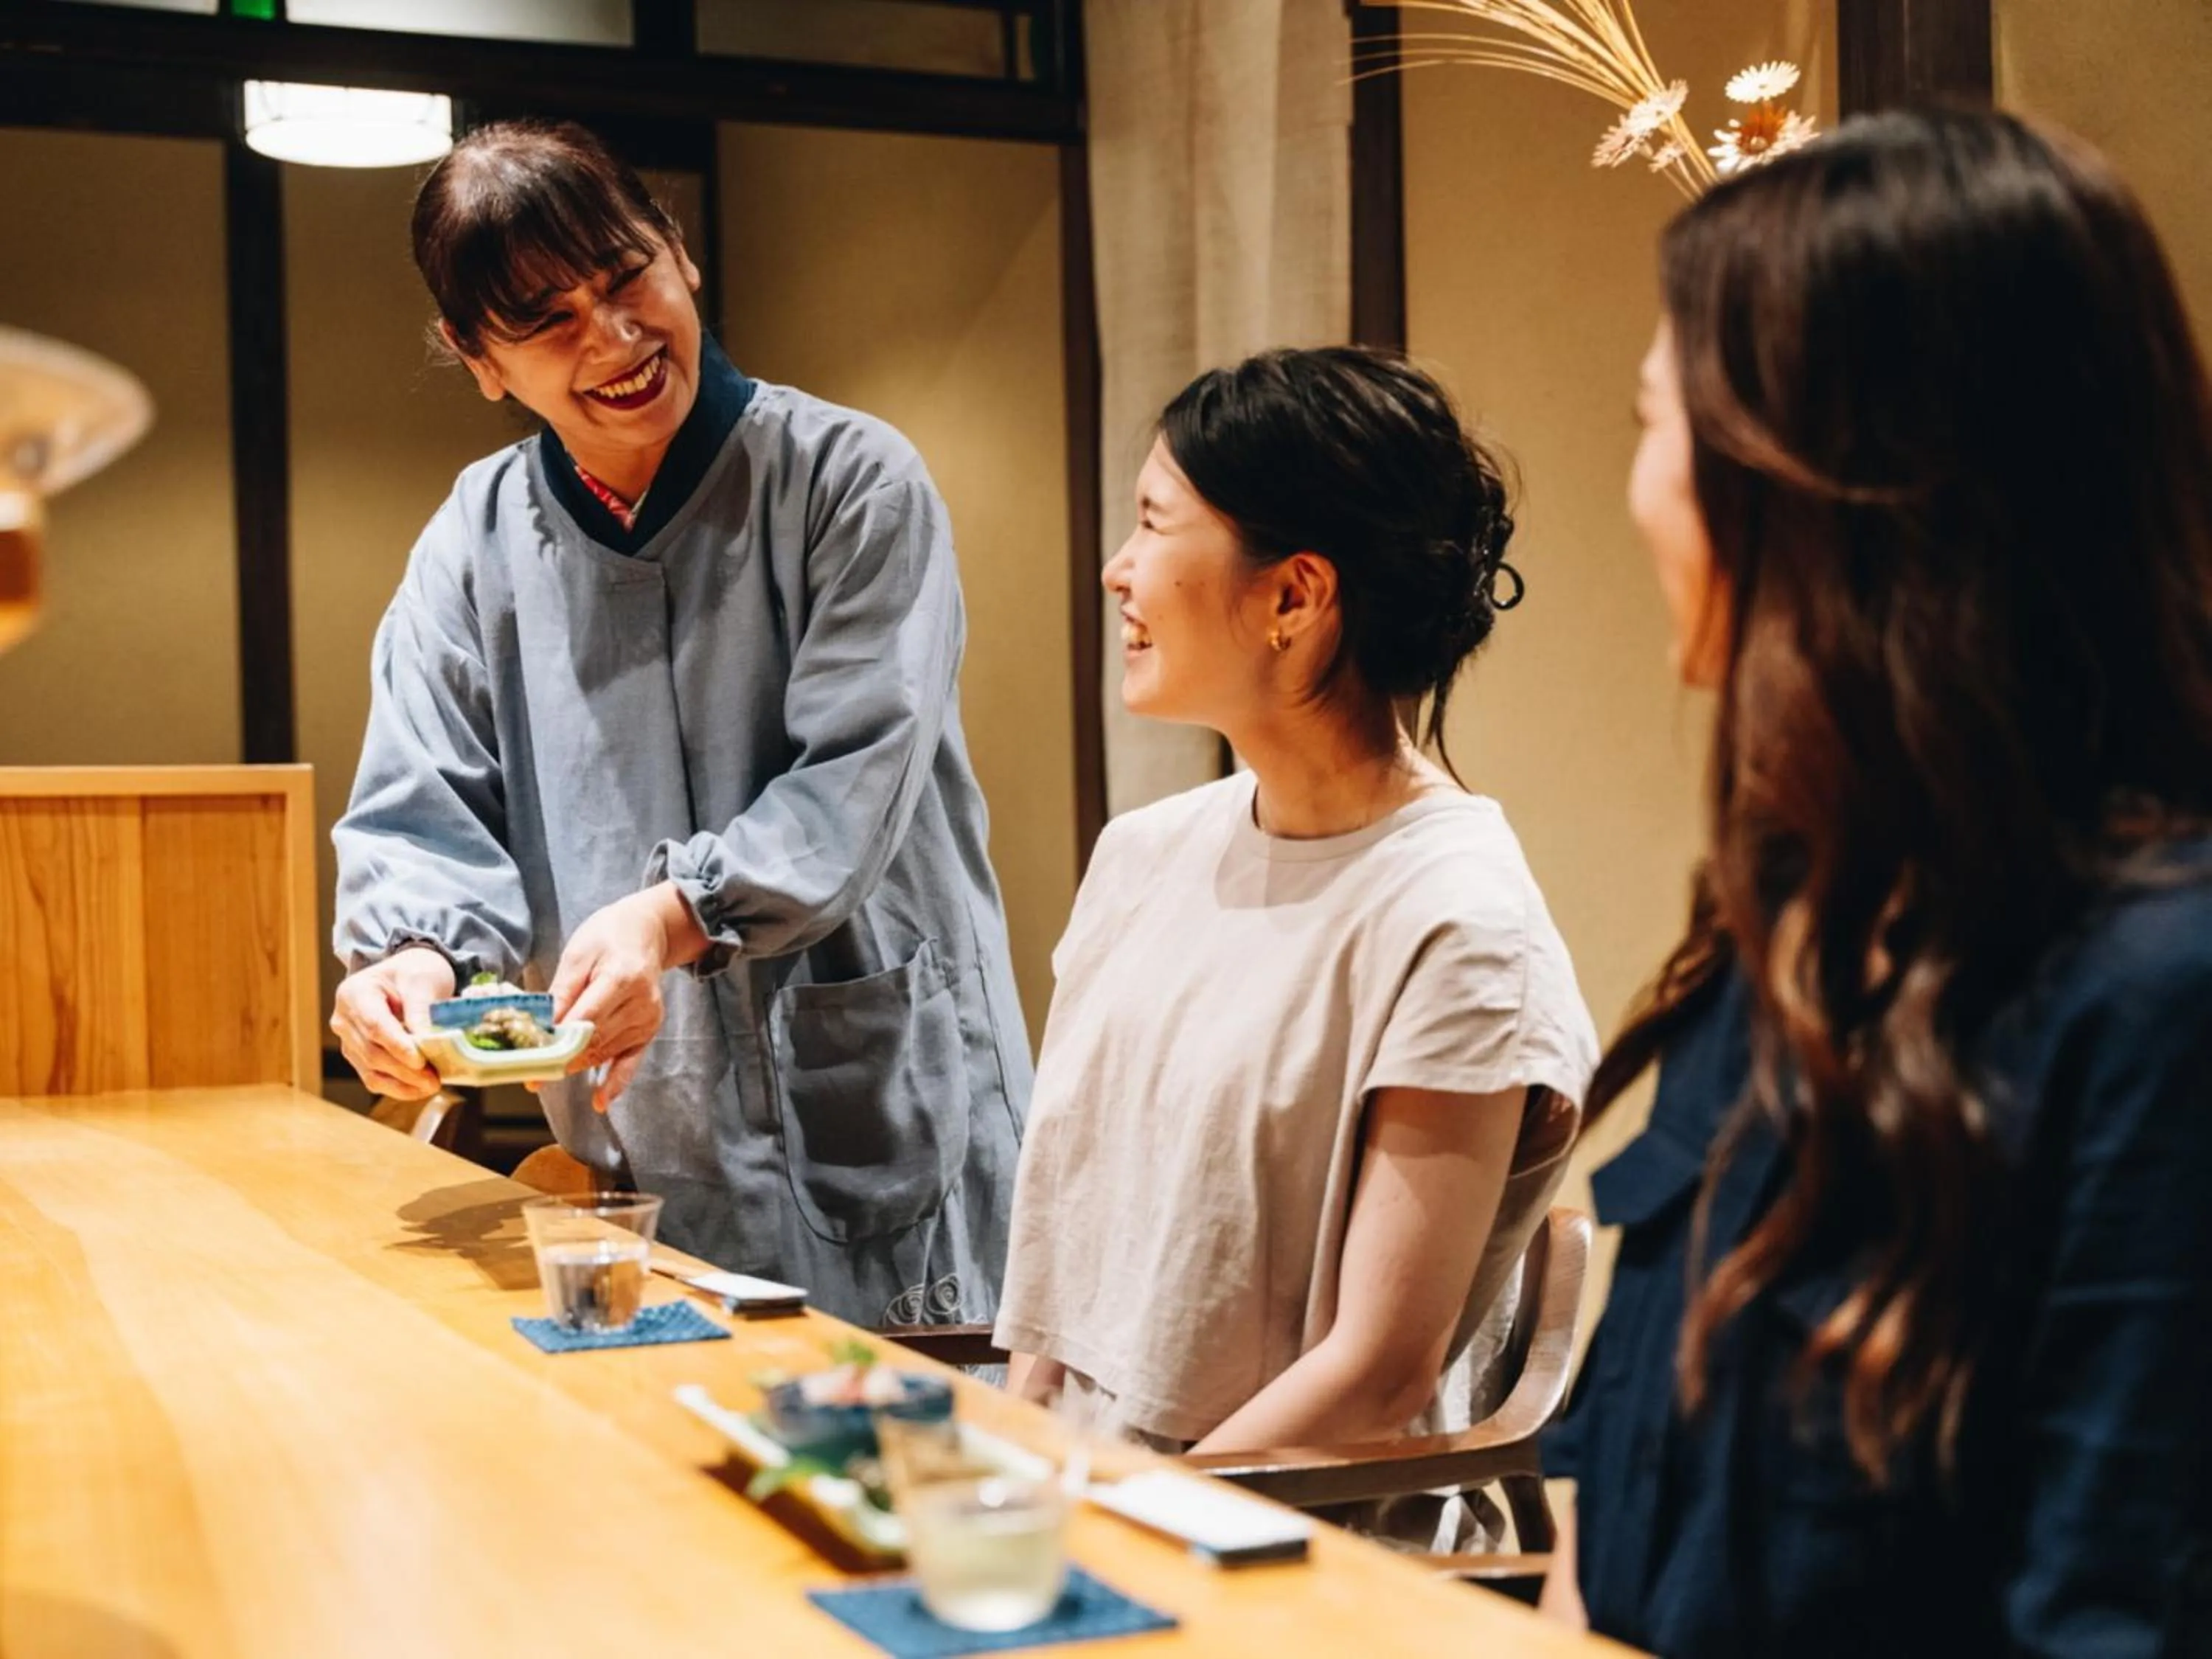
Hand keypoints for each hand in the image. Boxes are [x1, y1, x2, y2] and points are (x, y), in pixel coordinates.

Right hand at [330, 946, 455, 1100]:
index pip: (374, 1025)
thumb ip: (421, 1010)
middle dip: (404, 1069)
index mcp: (355, 993)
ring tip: (431, 1086)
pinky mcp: (358, 1056)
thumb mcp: (421, 981)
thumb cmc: (413, 973)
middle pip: (371, 1051)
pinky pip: (373, 1078)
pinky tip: (418, 1090)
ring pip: (371, 1070)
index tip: (420, 1060)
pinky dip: (396, 1088)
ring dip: (402, 1083)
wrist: (407, 975)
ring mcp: (348, 1040)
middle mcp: (344, 1019)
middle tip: (434, 1079)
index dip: (396, 1045)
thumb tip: (427, 1041)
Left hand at [549, 882, 707, 1111]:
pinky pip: (632, 1061)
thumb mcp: (578, 953)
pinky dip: (616, 1083)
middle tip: (527, 1073)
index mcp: (622, 977)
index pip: (584, 1018)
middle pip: (593, 1040)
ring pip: (604, 1052)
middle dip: (558, 1057)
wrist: (647, 932)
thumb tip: (543, 1025)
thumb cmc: (608, 937)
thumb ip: (562, 991)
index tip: (528, 1056)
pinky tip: (600, 1101)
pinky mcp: (649, 1030)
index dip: (555, 1040)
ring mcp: (648, 1019)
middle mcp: (640, 1003)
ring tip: (543, 1076)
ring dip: (574, 1065)